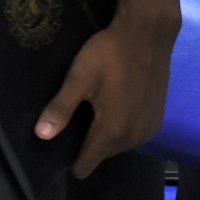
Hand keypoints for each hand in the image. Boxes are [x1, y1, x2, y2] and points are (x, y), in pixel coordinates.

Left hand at [36, 0, 180, 176]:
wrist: (146, 36)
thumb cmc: (108, 56)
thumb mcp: (78, 79)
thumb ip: (61, 109)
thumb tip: (41, 136)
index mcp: (112, 132)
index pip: (88, 163)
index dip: (72, 162)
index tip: (56, 154)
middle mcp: (134, 138)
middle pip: (103, 154)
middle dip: (87, 145)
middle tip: (69, 125)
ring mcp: (149, 129)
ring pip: (119, 145)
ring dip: (104, 136)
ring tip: (86, 117)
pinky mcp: (158, 119)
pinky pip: (133, 134)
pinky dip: (120, 128)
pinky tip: (109, 109)